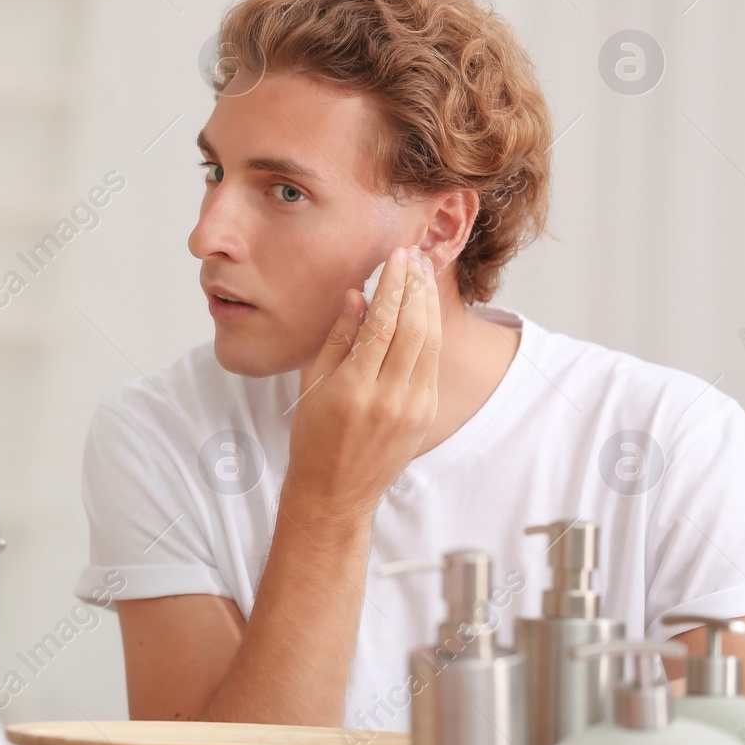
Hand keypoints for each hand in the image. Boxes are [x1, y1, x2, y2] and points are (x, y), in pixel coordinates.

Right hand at [285, 245, 440, 528]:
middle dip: (415, 285)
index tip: (396, 256)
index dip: (392, 284)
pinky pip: (432, 362)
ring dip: (429, 303)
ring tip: (424, 273)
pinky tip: (425, 309)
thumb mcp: (312, 383)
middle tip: (414, 255)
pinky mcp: (426, 414)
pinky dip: (431, 330)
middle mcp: (388, 398)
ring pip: (429, 342)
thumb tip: (358, 295)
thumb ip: (337, 337)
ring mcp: (412, 408)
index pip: (381, 322)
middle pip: (412, 327)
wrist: (335, 490)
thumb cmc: (314, 437)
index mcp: (353, 388)